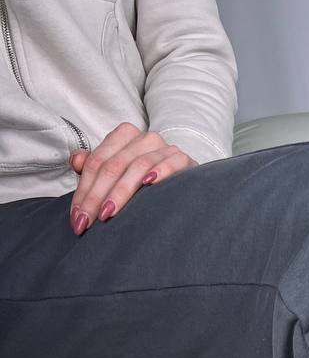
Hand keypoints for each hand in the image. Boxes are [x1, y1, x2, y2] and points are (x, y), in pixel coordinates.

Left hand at [68, 121, 195, 235]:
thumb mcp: (116, 172)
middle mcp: (143, 138)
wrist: (184, 182)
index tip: (77, 218)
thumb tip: (76, 161)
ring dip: (121, 192)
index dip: (84, 190)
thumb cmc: (145, 180)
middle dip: (97, 196)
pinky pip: (170, 163)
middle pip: (113, 166)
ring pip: (137, 166)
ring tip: (108, 213)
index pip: (97, 162)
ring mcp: (165, 147)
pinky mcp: (184, 160)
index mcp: (124, 136)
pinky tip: (149, 184)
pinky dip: (160, 172)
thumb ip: (94, 166)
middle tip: (87, 222)